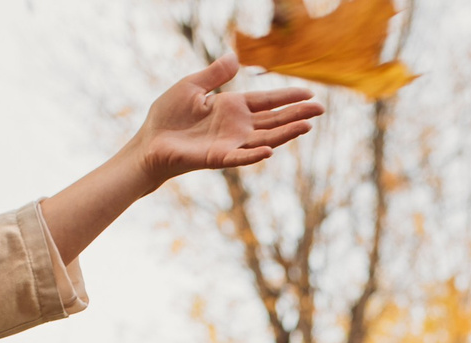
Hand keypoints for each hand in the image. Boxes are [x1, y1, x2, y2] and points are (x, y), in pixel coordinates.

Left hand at [129, 55, 322, 184]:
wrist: (149, 142)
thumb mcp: (192, 86)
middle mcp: (236, 127)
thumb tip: (235, 57)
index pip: (266, 101)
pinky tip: (270, 150)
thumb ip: (215, 74)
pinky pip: (239, 157)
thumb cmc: (167, 115)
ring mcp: (229, 143)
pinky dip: (253, 155)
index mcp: (231, 107)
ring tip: (307, 126)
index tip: (310, 93)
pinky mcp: (217, 158)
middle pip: (273, 120)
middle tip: (320, 109)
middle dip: (297, 114)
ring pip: (264, 138)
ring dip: (285, 134)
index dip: (287, 97)